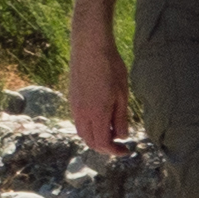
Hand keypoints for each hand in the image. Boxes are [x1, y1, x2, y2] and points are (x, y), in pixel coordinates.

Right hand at [65, 25, 128, 158]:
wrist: (90, 46)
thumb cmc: (110, 67)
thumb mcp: (122, 94)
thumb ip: (120, 118)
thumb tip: (121, 136)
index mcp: (95, 114)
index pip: (103, 143)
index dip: (115, 151)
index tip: (126, 150)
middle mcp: (81, 113)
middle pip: (90, 141)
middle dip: (105, 147)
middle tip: (119, 145)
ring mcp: (74, 106)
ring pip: (82, 132)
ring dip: (96, 137)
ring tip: (111, 131)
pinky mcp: (72, 98)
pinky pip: (78, 121)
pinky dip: (89, 127)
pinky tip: (101, 117)